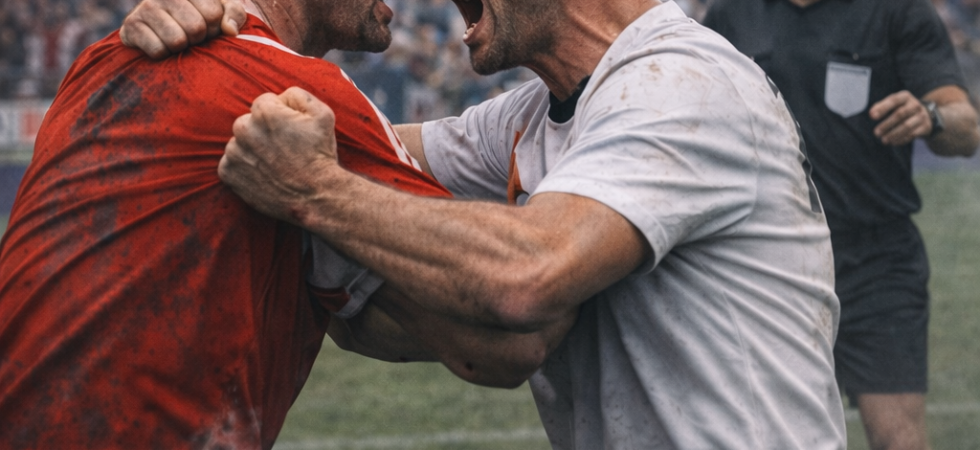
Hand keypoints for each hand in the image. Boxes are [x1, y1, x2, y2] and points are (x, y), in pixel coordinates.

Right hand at [120, 0, 245, 58]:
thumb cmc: (197, 19)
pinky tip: (161, 45)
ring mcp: (146, 6)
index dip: (214, 29)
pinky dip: (163, 55)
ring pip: (177, 40)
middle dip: (198, 39)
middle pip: (196, 28)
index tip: (207, 28)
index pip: (213, 15)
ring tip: (177, 41)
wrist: (154, 29)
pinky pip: (158, 50)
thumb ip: (234, 14)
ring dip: (180, 48)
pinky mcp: (131, 25)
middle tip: (191, 37)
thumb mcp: (221, 11)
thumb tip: (230, 30)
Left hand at [219, 87, 339, 224]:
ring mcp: (234, 152)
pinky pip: (230, 163)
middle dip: (263, 132)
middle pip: (249, 122)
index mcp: (264, 112)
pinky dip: (243, 168)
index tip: (292, 132)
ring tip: (274, 163)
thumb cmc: (320, 155)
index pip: (264, 103)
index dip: (281, 116)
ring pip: (239, 143)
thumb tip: (282, 95)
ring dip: (252, 150)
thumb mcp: (323, 114)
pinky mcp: (228, 174)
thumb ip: (298, 95)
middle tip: (283, 149)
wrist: (315, 196)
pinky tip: (263, 174)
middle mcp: (244, 129)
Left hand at [870, 90, 932, 145]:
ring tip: (884, 140)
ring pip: (906, 126)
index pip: (894, 100)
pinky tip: (893, 142)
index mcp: (905, 97)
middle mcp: (915, 105)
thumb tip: (871, 114)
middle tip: (876, 133)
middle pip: (900, 114)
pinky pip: (912, 134)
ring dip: (893, 134)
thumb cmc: (902, 109)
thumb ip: (881, 106)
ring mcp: (921, 116)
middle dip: (886, 124)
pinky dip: (901, 139)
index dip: (882, 108)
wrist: (926, 116)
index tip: (872, 116)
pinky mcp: (925, 127)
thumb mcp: (894, 104)